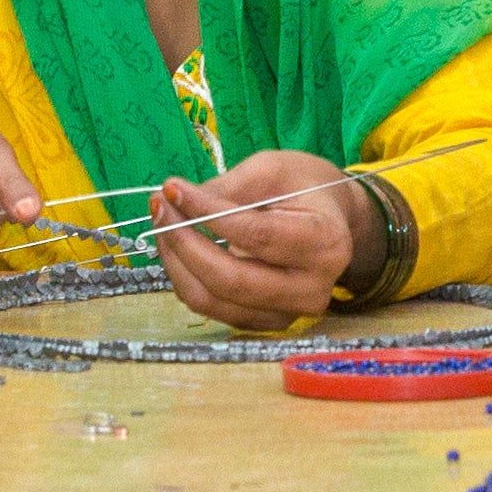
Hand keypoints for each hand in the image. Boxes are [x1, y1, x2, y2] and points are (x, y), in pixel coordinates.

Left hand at [151, 150, 372, 332]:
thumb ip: (228, 187)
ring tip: (163, 223)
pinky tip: (178, 248)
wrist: (331, 219)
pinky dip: (186, 278)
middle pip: (231, 279)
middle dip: (183, 242)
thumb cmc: (303, 187)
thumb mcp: (272, 169)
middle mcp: (313, 287)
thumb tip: (176, 200)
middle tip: (159, 208)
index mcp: (326, 242)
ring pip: (214, 300)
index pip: (256, 235)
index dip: (208, 213)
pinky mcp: (268, 322)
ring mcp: (291, 312)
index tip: (172, 189)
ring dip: (176, 261)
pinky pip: (213, 308)